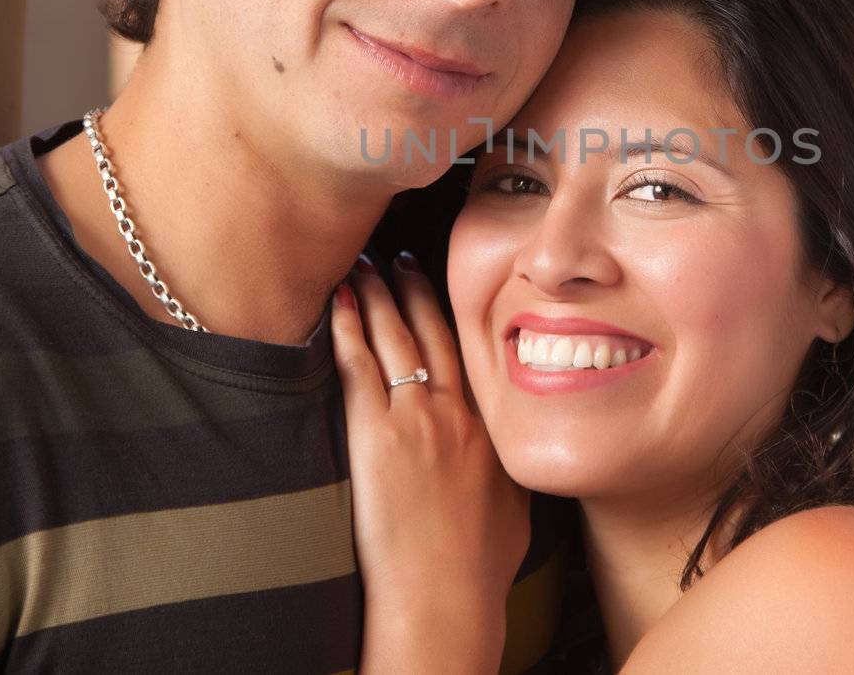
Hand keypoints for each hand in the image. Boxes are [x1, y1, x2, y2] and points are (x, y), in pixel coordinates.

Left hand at [330, 252, 530, 674]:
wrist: (444, 596)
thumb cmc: (477, 570)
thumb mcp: (513, 511)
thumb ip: (506, 473)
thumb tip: (506, 462)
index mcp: (491, 429)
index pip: (471, 353)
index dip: (452, 314)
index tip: (441, 287)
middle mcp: (457, 413)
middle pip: (434, 334)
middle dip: (413, 289)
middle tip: (397, 258)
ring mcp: (417, 420)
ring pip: (396, 339)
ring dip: (378, 297)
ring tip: (364, 266)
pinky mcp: (377, 436)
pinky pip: (359, 367)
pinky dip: (348, 330)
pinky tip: (339, 303)